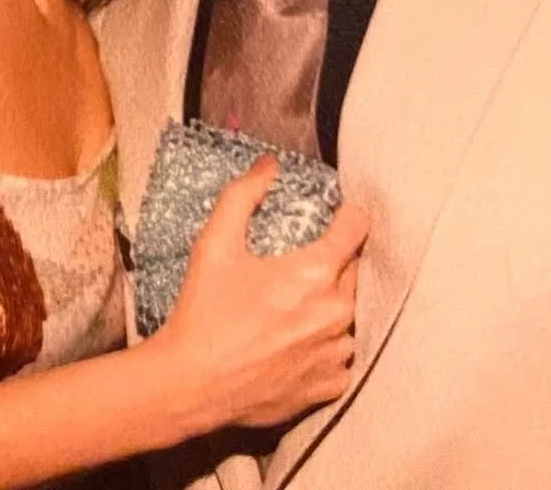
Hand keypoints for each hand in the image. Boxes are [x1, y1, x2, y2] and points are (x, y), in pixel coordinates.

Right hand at [156, 156, 368, 430]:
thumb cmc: (204, 311)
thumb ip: (244, 195)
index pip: (356, 228)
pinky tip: (297, 340)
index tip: (336, 215)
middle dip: (334, 261)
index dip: (347, 215)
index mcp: (315, 272)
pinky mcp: (330, 385)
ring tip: (295, 305)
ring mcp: (336, 353)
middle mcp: (336, 312)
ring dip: (331, 305)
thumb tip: (269, 165)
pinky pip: (342, 355)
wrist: (193, 383)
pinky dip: (327, 345)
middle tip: (299, 263)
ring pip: (351, 314)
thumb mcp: (215, 243)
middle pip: (354, 270)